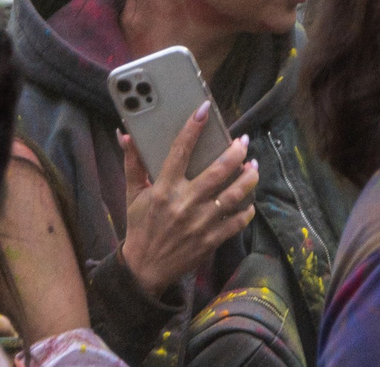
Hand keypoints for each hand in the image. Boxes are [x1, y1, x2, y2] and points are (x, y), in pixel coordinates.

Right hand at [118, 106, 258, 294]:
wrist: (145, 269)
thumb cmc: (140, 227)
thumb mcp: (132, 195)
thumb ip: (132, 163)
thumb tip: (125, 134)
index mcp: (163, 190)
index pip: (179, 151)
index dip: (193, 128)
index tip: (205, 110)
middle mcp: (184, 204)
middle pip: (217, 171)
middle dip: (236, 152)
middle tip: (244, 140)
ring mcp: (200, 224)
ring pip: (234, 195)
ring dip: (248, 177)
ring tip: (253, 165)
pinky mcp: (211, 241)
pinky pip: (237, 222)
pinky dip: (247, 209)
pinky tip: (249, 199)